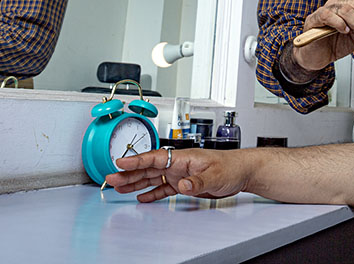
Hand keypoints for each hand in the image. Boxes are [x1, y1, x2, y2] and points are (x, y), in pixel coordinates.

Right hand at [106, 148, 247, 202]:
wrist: (242, 171)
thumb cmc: (232, 167)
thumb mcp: (216, 175)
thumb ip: (198, 181)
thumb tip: (182, 184)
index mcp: (183, 157)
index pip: (155, 157)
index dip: (136, 160)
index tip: (120, 162)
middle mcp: (179, 164)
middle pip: (148, 168)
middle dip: (128, 173)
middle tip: (111, 178)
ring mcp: (180, 174)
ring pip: (152, 177)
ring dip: (135, 182)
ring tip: (119, 188)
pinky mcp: (184, 184)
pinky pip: (163, 188)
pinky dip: (151, 192)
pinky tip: (141, 197)